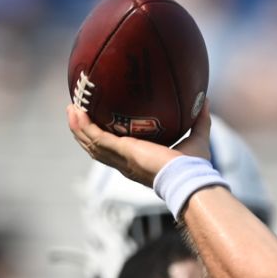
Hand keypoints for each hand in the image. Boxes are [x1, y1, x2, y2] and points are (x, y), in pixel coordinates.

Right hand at [66, 102, 213, 187]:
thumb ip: (200, 119)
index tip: (99, 123)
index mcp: (138, 161)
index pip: (116, 151)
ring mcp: (121, 159)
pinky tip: (77, 111)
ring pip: (91, 143)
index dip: (105, 139)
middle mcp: (125, 162)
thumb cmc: (194, 166)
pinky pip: (95, 137)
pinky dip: (84, 125)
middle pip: (97, 147)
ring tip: (71, 109)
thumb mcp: (197, 137)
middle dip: (84, 132)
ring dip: (78, 127)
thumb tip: (205, 100)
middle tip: (77, 112)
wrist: (189, 177)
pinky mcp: (121, 151)